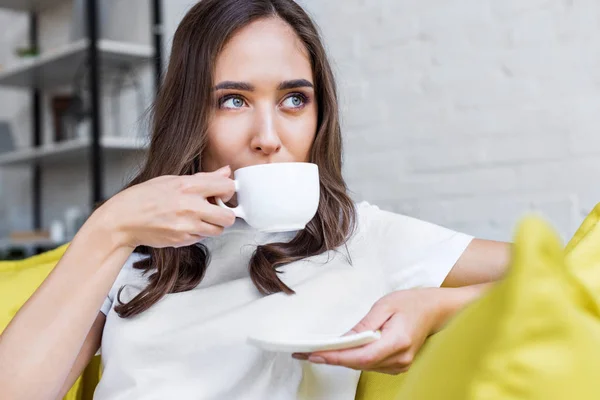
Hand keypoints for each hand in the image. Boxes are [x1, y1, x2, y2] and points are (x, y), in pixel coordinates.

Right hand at [96, 166, 236, 248]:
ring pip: (218, 230)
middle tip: (217, 209)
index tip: (223, 192)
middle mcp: (190, 206)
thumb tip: (225, 171)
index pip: (227, 187)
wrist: (124, 219)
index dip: (228, 190)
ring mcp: (186, 226)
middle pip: (229, 216)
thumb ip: (204, 177)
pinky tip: (186, 224)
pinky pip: (202, 238)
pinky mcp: (182, 240)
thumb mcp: (173, 179)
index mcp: (188, 186)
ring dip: (214, 225)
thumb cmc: (145, 197)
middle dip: (226, 213)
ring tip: (200, 217)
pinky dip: (199, 232)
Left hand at [293, 288, 442, 374]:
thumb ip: (364, 325)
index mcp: (397, 341)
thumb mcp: (385, 305)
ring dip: (341, 359)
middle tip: (306, 353)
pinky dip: (354, 359)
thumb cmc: (411, 303)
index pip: (361, 356)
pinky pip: (370, 365)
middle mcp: (399, 358)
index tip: (315, 355)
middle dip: (332, 358)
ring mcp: (400, 364)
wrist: (434, 310)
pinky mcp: (397, 365)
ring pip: (363, 366)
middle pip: (359, 364)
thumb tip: (344, 338)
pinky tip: (340, 352)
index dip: (336, 357)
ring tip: (318, 351)